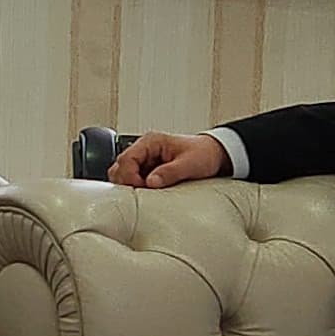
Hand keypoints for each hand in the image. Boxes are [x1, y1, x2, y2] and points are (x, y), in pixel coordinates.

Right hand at [110, 132, 231, 188]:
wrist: (215, 154)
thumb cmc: (203, 153)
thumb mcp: (189, 164)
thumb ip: (169, 172)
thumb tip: (151, 182)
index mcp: (150, 141)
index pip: (126, 159)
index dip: (129, 176)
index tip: (142, 188)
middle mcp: (144, 149)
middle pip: (119, 167)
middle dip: (126, 182)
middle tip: (141, 193)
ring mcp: (145, 159)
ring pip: (123, 174)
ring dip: (130, 186)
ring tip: (145, 194)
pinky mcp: (148, 169)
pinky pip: (133, 179)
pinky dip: (137, 188)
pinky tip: (148, 193)